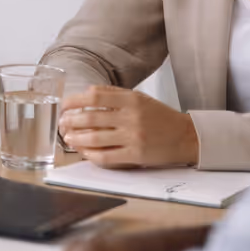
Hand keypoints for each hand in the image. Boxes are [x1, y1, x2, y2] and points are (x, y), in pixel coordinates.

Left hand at [59, 86, 198, 166]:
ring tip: (68, 138)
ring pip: (94, 139)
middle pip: (90, 118)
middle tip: (62, 124)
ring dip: (76, 139)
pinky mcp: (136, 155)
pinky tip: (84, 152)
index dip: (74, 100)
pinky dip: (90, 155)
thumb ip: (113, 94)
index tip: (64, 105)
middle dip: (70, 122)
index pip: (94, 96)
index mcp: (131, 99)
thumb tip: (86, 93)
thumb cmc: (160, 117)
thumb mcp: (139, 98)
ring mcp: (133, 137)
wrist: (187, 137)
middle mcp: (131, 117)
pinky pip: (106, 157)